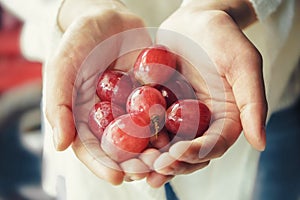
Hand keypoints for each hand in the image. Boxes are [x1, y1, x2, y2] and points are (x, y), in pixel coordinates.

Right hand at [44, 0, 153, 184]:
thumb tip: (60, 144)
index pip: (92, 149)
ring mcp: (133, 106)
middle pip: (122, 147)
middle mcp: (110, 116)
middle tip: (147, 171)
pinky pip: (162, 112)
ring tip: (166, 159)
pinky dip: (170, 125)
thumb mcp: (63, 67)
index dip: (102, 165)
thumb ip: (59, 103)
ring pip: (145, 135)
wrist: (108, 17)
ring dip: (155, 149)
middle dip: (134, 162)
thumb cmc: (80, 40)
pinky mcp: (152, 93)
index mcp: (86, 116)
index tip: (116, 178)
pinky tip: (179, 134)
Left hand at [152, 0, 266, 176]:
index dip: (196, 154)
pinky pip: (149, 124)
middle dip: (172, 162)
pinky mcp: (160, 105)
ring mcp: (179, 115)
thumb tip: (260, 143)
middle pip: (189, 152)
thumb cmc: (222, 37)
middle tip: (154, 166)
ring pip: (167, 144)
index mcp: (225, 118)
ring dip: (154, 157)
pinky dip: (139, 136)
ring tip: (138, 165)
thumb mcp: (242, 63)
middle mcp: (202, 122)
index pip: (213, 145)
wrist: (193, 20)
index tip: (177, 153)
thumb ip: (252, 101)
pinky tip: (125, 141)